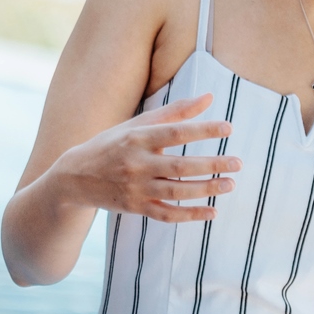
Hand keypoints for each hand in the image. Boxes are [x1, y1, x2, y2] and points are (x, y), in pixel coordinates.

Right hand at [46, 95, 239, 222]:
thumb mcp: (137, 124)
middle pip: (180, 165)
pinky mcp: (135, 208)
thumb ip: (174, 112)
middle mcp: (136, 163)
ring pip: (176, 192)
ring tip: (230, 184)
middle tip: (238, 163)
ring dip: (205, 189)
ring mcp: (135, 188)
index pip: (176, 132)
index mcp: (137, 137)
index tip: (229, 128)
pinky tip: (212, 211)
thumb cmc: (112, 144)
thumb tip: (209, 97)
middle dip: (211, 164)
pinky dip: (190, 215)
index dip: (203, 130)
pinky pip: (167, 214)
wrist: (75, 177)